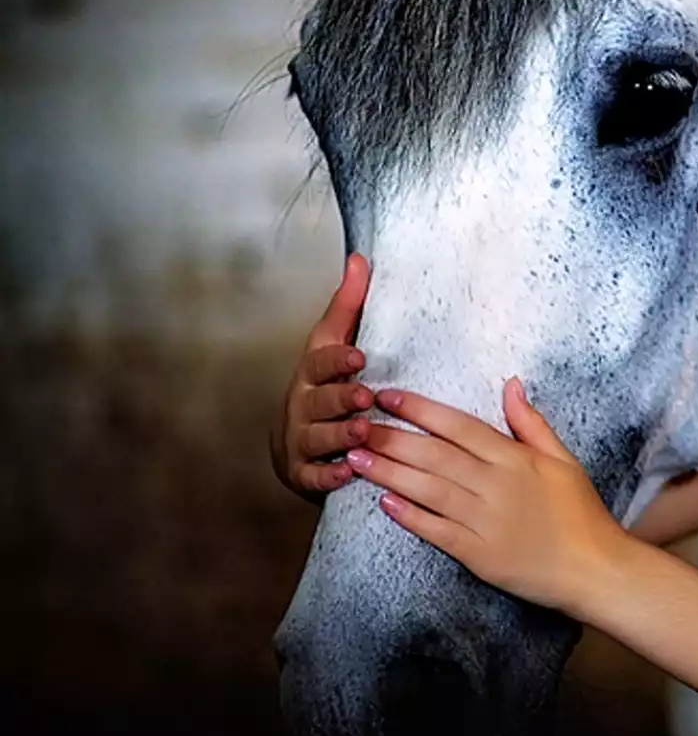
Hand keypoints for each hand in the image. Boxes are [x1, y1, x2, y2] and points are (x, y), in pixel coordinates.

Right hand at [270, 252, 374, 502]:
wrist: (296, 443)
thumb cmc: (324, 385)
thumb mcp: (332, 343)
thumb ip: (349, 306)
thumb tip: (360, 259)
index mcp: (313, 373)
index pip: (321, 362)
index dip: (338, 359)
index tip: (359, 357)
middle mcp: (303, 405)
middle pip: (320, 401)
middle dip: (340, 398)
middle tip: (364, 397)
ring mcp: (301, 440)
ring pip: (318, 438)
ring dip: (340, 436)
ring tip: (362, 433)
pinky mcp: (304, 472)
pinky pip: (315, 476)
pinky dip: (329, 476)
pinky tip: (347, 475)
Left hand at [346, 378, 628, 613]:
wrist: (594, 568)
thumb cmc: (581, 513)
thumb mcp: (563, 460)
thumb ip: (531, 423)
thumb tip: (511, 384)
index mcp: (514, 458)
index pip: (458, 425)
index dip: (420, 409)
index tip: (387, 396)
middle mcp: (495, 485)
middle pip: (434, 455)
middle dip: (391, 438)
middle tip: (355, 425)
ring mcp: (485, 521)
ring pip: (428, 489)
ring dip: (389, 473)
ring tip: (355, 458)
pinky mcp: (478, 554)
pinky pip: (437, 531)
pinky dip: (410, 517)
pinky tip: (385, 503)